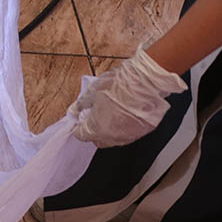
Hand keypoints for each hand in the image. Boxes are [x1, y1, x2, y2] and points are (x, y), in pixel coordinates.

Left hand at [69, 48, 187, 147]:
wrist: (146, 81)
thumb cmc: (121, 84)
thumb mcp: (93, 90)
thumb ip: (81, 104)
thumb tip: (75, 110)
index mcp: (97, 128)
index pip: (81, 135)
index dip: (77, 127)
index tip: (78, 122)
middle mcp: (113, 136)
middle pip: (98, 140)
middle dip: (92, 132)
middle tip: (92, 118)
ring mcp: (130, 135)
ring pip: (114, 139)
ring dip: (109, 131)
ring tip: (110, 115)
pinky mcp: (143, 131)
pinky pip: (130, 133)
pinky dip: (125, 127)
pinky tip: (125, 115)